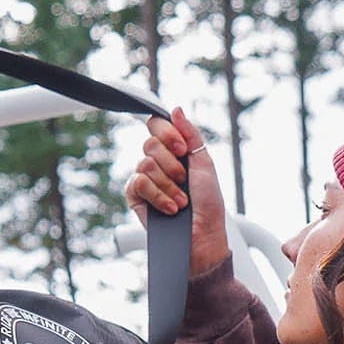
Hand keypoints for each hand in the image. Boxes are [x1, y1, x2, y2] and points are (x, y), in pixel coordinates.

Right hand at [126, 108, 230, 274]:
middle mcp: (156, 162)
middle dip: (172, 164)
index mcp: (172, 150)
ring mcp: (144, 179)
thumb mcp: (204, 162)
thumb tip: (175, 109)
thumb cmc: (207, 203)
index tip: (182, 150)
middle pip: (150, 143)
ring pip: (145, 164)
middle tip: (184, 180)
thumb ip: (190, 134)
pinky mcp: (135, 197)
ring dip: (169, 185)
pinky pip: (138, 183)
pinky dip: (158, 196)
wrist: (202, 233)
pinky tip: (169, 209)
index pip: (156, 125)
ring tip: (181, 201)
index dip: (167, 133)